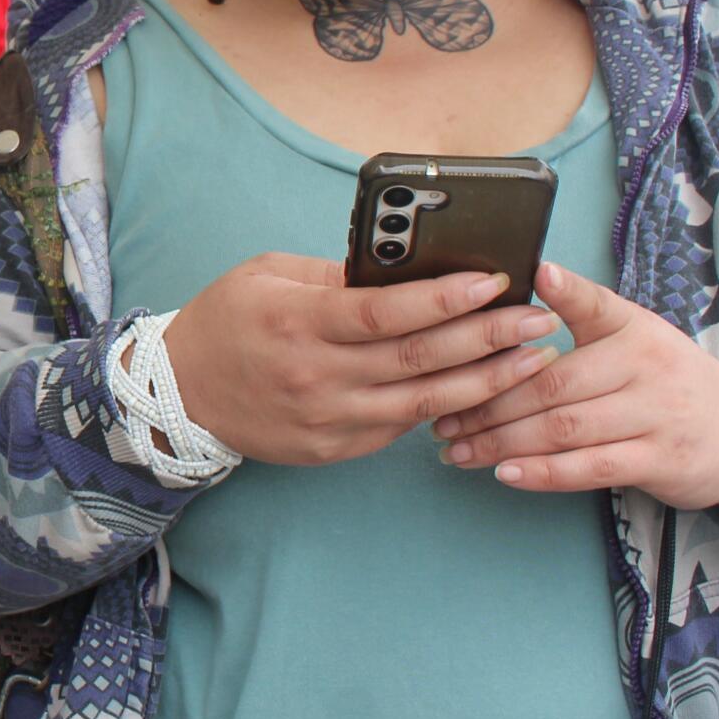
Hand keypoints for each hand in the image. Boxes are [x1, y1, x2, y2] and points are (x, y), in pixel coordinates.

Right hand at [158, 253, 559, 465]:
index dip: (445, 299)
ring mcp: (326, 419)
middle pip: (418, 359)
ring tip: (533, 360)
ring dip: (486, 381)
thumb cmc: (224, 322)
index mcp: (297, 322)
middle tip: (539, 320)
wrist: (178, 396)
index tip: (495, 282)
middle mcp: (315, 375)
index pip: (386, 312)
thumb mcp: (266, 275)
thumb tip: (406, 270)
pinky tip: (482, 389)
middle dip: (488, 338)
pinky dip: (445, 409)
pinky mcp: (332, 449)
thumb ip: (334, 274)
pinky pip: (399, 428)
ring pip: (423, 403)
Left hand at [432, 262, 718, 523]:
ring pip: (565, 428)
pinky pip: (592, 468)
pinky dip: (544, 472)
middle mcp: (647, 367)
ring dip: (501, 441)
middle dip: (488, 401)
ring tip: (455, 449)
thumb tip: (526, 280)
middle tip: (441, 415)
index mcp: (634, 329)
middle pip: (553, 383)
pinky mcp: (661, 461)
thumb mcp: (637, 336)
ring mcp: (657, 415)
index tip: (534, 273)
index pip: (595, 306)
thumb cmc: (668, 380)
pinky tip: (505, 472)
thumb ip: (584, 314)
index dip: (565, 292)